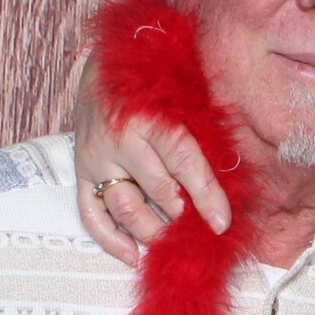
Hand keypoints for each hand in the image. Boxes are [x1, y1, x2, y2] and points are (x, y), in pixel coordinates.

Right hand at [72, 53, 231, 263]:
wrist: (106, 59)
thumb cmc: (153, 77)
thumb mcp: (183, 90)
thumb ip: (203, 126)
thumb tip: (234, 168)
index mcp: (149, 113)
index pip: (184, 162)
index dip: (206, 196)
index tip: (221, 223)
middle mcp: (119, 137)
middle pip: (157, 190)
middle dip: (183, 216)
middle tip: (200, 231)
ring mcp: (95, 156)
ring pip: (125, 207)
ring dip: (153, 230)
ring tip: (173, 240)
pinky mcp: (79, 168)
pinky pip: (90, 212)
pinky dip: (110, 239)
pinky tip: (132, 254)